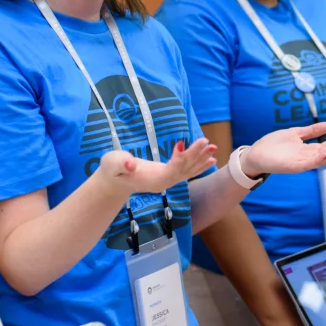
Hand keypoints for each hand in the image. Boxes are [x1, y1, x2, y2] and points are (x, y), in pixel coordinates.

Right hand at [100, 138, 215, 192]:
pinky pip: (188, 172)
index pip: (171, 170)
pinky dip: (200, 165)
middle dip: (195, 156)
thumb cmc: (112, 171)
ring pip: (189, 171)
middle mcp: (164, 182)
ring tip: (213, 148)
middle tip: (206, 142)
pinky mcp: (169, 176)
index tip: (180, 143)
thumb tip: (131, 164)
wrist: (114, 182)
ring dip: (201, 159)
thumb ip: (121, 164)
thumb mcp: (112, 164)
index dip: (178, 159)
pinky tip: (211, 159)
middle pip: (184, 169)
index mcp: (152, 180)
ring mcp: (168, 180)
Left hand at [243, 123, 325, 176]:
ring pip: (321, 158)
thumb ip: (311, 131)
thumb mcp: (295, 133)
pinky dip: (318, 160)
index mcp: (308, 149)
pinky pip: (308, 164)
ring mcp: (301, 162)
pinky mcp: (293, 167)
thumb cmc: (273, 145)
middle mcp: (307, 157)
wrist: (255, 154)